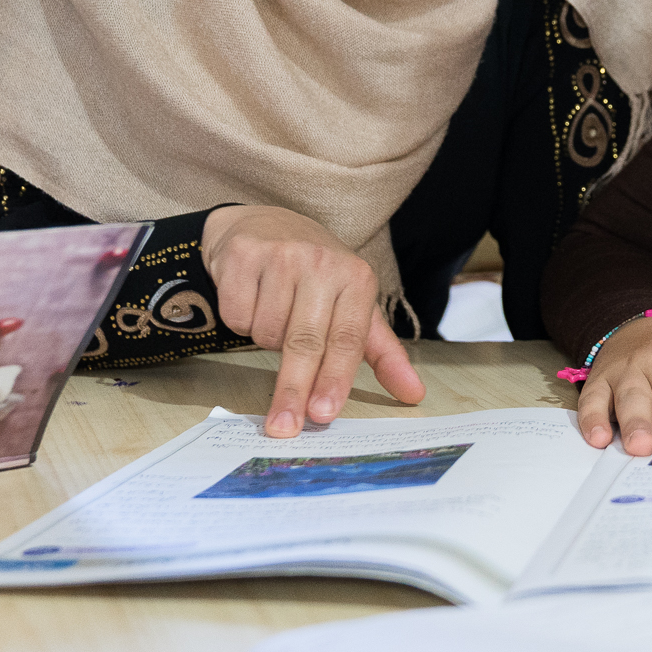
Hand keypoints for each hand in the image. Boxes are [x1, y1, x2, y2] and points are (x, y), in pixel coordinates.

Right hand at [202, 205, 424, 436]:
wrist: (266, 224)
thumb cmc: (318, 278)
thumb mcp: (356, 307)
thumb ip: (383, 354)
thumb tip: (413, 395)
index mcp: (357, 278)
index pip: (347, 339)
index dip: (335, 379)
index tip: (323, 414)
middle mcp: (322, 263)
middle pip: (305, 342)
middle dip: (294, 390)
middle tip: (284, 427)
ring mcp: (281, 255)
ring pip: (266, 332)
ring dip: (265, 340)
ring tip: (275, 314)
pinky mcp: (244, 255)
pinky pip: (237, 315)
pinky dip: (241, 321)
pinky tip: (252, 298)